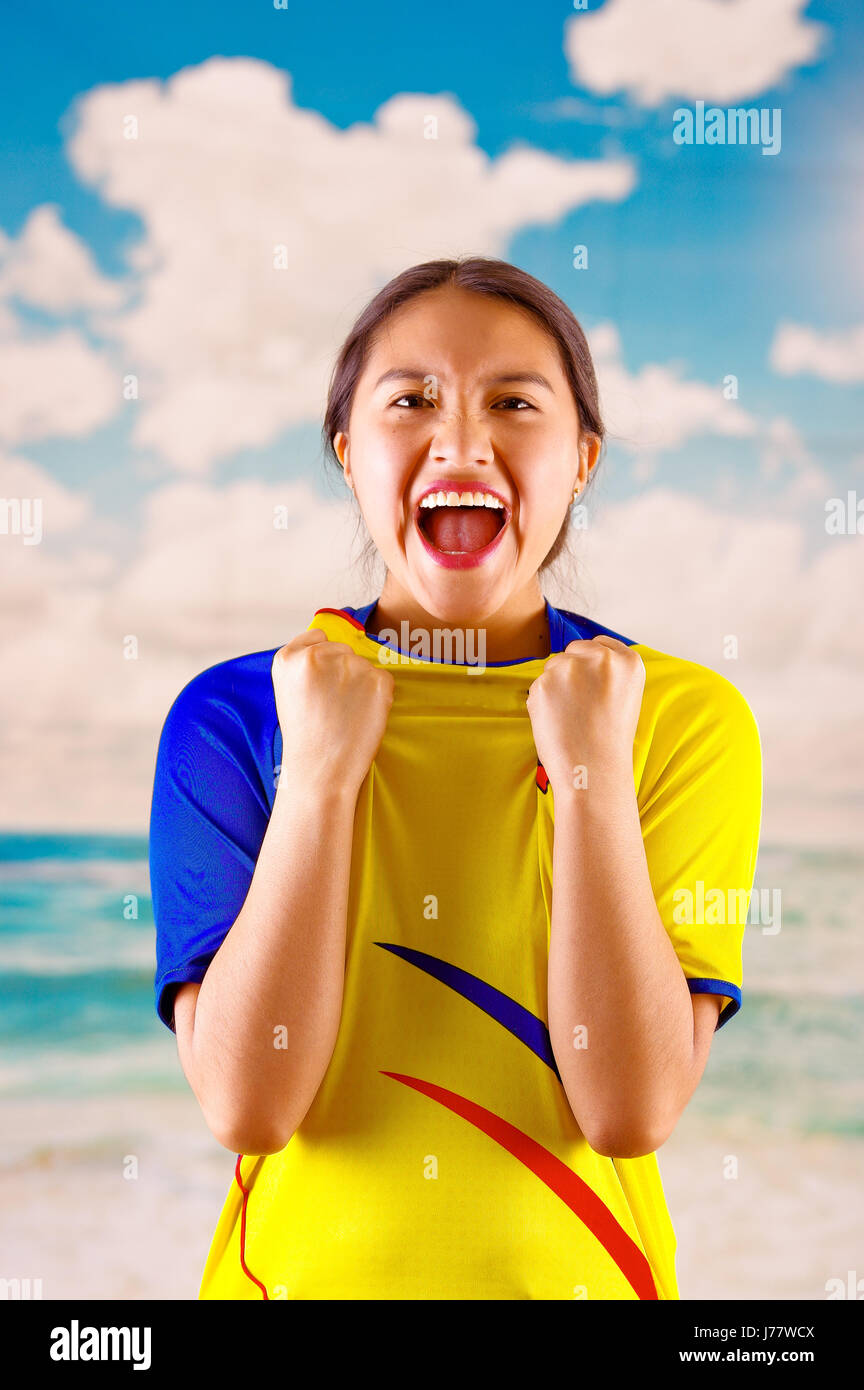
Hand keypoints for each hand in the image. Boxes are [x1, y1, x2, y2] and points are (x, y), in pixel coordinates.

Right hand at [272, 629, 394, 798]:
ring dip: (361, 685)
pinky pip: (383, 680)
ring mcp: (349, 666)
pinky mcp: (378, 680)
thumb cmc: (306, 738)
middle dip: (343, 672)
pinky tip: (362, 717)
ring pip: (364, 666)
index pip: (318, 637)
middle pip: (343, 650)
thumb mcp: (288, 692)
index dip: (324, 660)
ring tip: (346, 715)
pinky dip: (379, 697)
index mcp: (289, 658)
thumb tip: (334, 648)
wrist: (322, 772)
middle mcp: (317, 655)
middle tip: (333, 707)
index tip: (320, 685)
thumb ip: (305, 665)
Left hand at [526, 636, 644, 791]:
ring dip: (555, 688)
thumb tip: (579, 658)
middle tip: (581, 707)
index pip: (599, 644)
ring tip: (571, 717)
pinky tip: (557, 722)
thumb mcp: (625, 697)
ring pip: (552, 668)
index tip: (593, 686)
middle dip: (571, 673)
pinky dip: (542, 703)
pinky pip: (537, 687)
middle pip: (573, 652)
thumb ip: (607, 672)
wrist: (593, 771)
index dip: (591, 665)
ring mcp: (570, 668)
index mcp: (628, 661)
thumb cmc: (609, 740)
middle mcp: (600, 658)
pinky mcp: (543, 683)